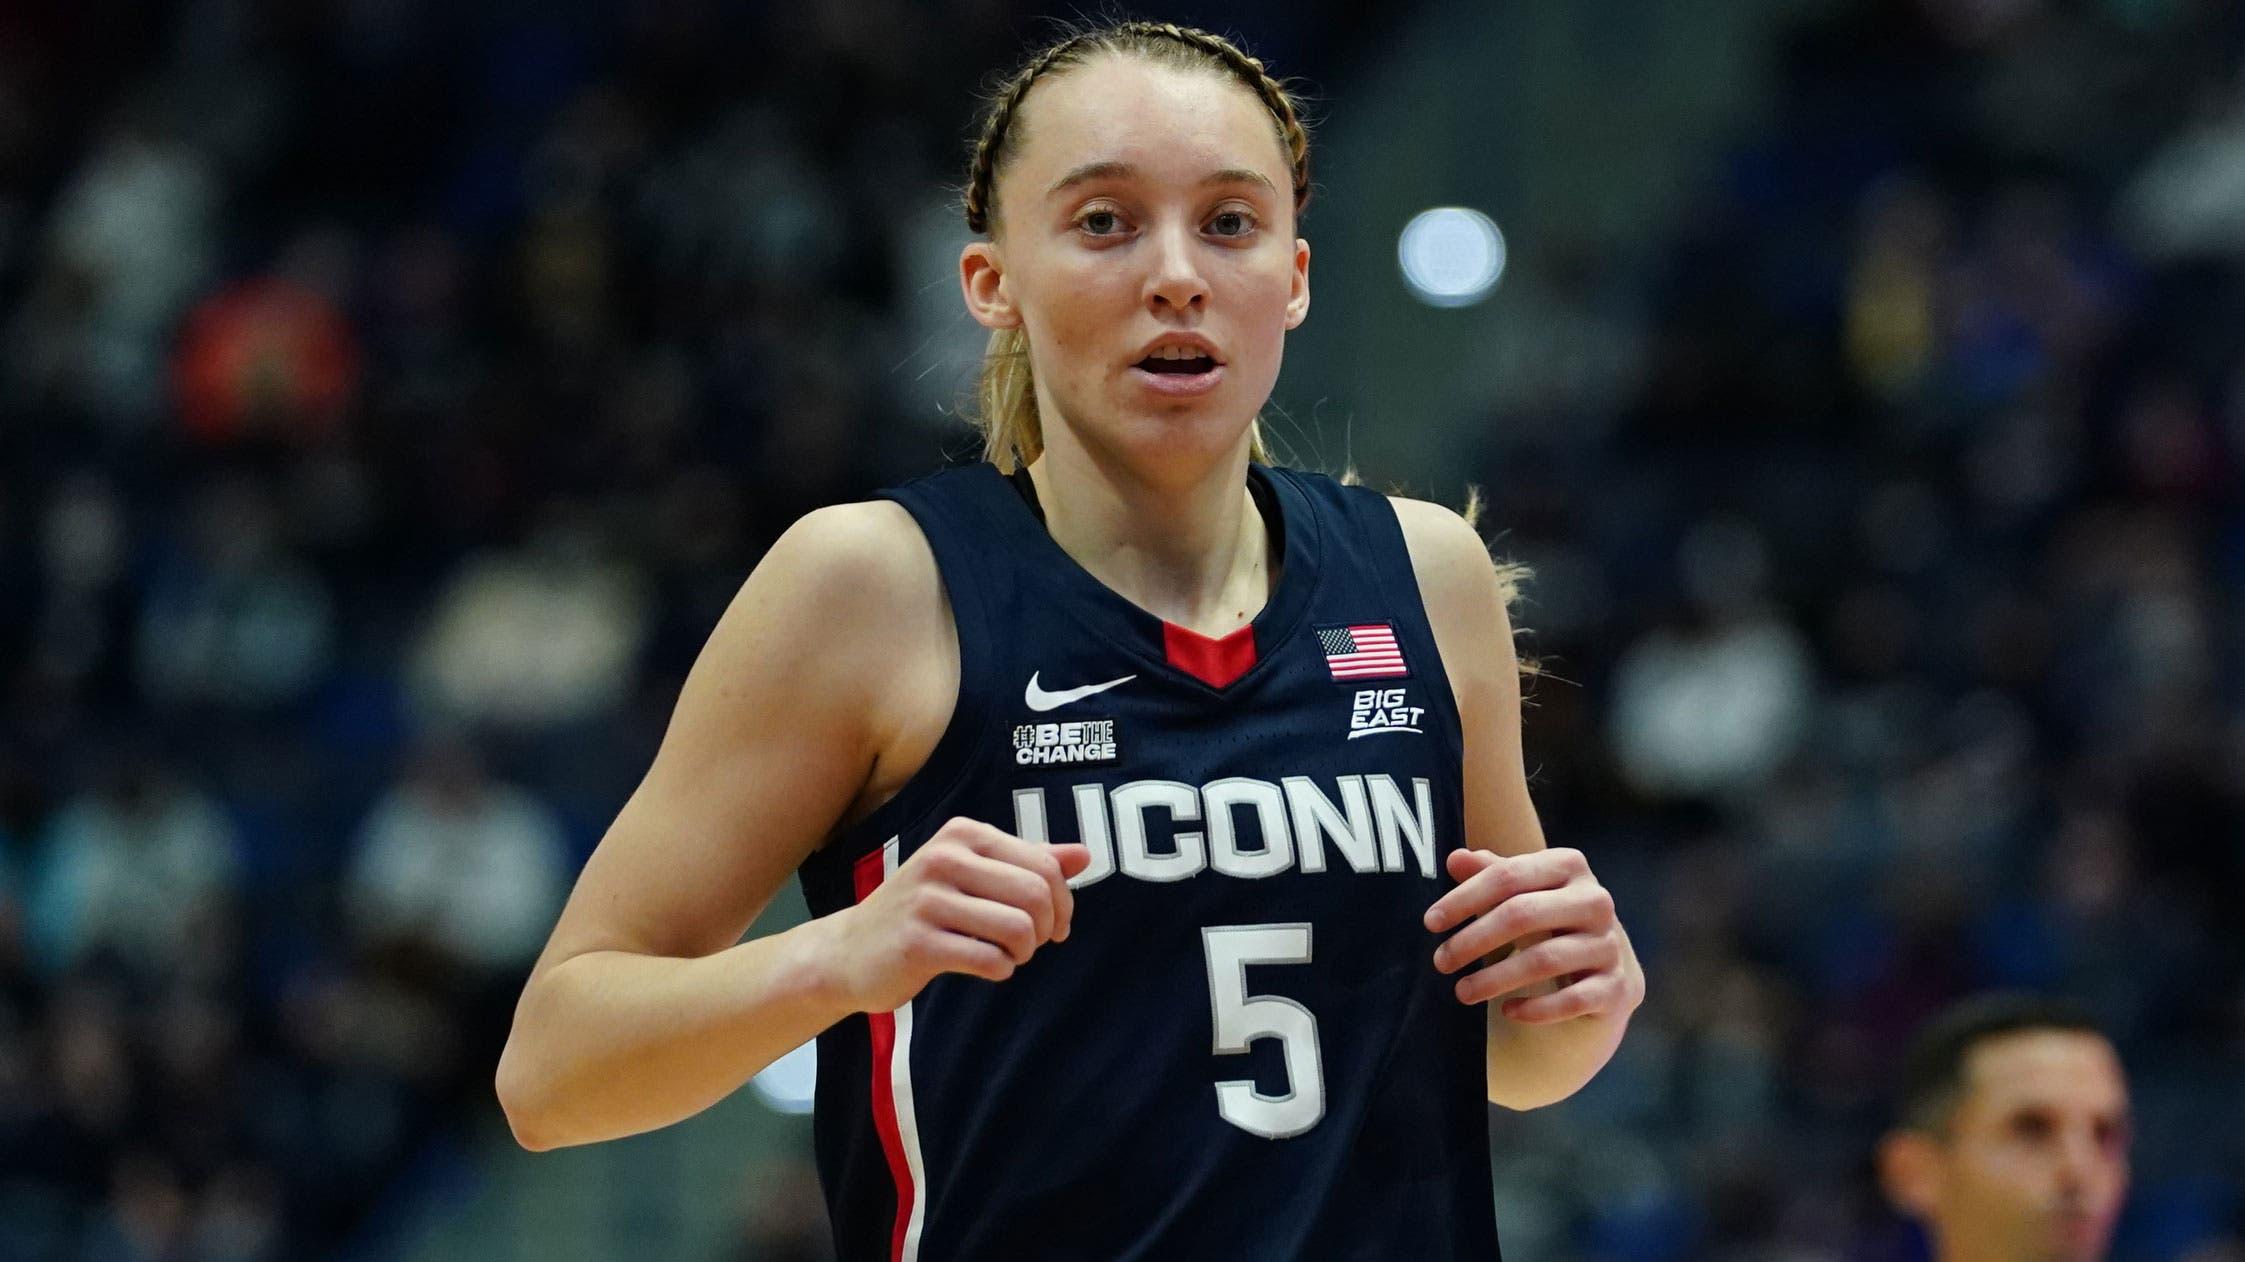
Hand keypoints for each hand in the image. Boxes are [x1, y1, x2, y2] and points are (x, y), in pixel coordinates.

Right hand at [832, 818, 1090, 1012]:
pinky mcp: (917, 943)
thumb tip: (1085, 854)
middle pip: (1036, 895)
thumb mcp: (974, 875)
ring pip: (1018, 928)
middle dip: (1046, 928)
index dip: (1062, 902)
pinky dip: (1000, 970)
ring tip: (1008, 955)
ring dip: (1024, 952)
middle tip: (1031, 945)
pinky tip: (987, 968)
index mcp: (962, 835)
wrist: (849, 951)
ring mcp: (927, 900)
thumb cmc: (924, 911)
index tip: (1054, 926)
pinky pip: (989, 960)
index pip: (1044, 865)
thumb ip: (1029, 863)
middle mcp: (943, 858)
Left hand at [1424, 847, 1637, 1022]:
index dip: (1464, 898)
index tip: (1430, 923)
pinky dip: (1535, 1009)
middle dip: (1473, 940)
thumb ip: (1492, 873)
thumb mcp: (1523, 889)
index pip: (1507, 876)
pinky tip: (1507, 1011)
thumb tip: (1454, 859)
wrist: (1604, 961)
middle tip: (1441, 961)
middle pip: (1522, 915)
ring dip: (1495, 979)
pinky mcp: (1616, 986)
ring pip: (1543, 960)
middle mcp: (1595, 901)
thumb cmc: (1549, 915)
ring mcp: (1609, 944)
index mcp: (1570, 866)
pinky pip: (1571, 1000)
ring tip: (1462, 992)